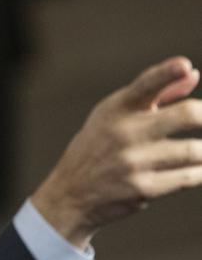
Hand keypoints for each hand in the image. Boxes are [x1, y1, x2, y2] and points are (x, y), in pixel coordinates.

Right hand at [31, 56, 201, 248]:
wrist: (71, 193)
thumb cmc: (100, 146)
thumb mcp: (116, 115)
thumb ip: (157, 94)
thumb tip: (192, 75)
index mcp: (118, 107)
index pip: (146, 84)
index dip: (167, 72)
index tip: (184, 65)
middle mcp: (126, 132)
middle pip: (186, 115)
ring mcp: (135, 162)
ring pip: (194, 151)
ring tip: (200, 151)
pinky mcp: (143, 189)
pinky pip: (188, 177)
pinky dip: (200, 172)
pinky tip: (198, 169)